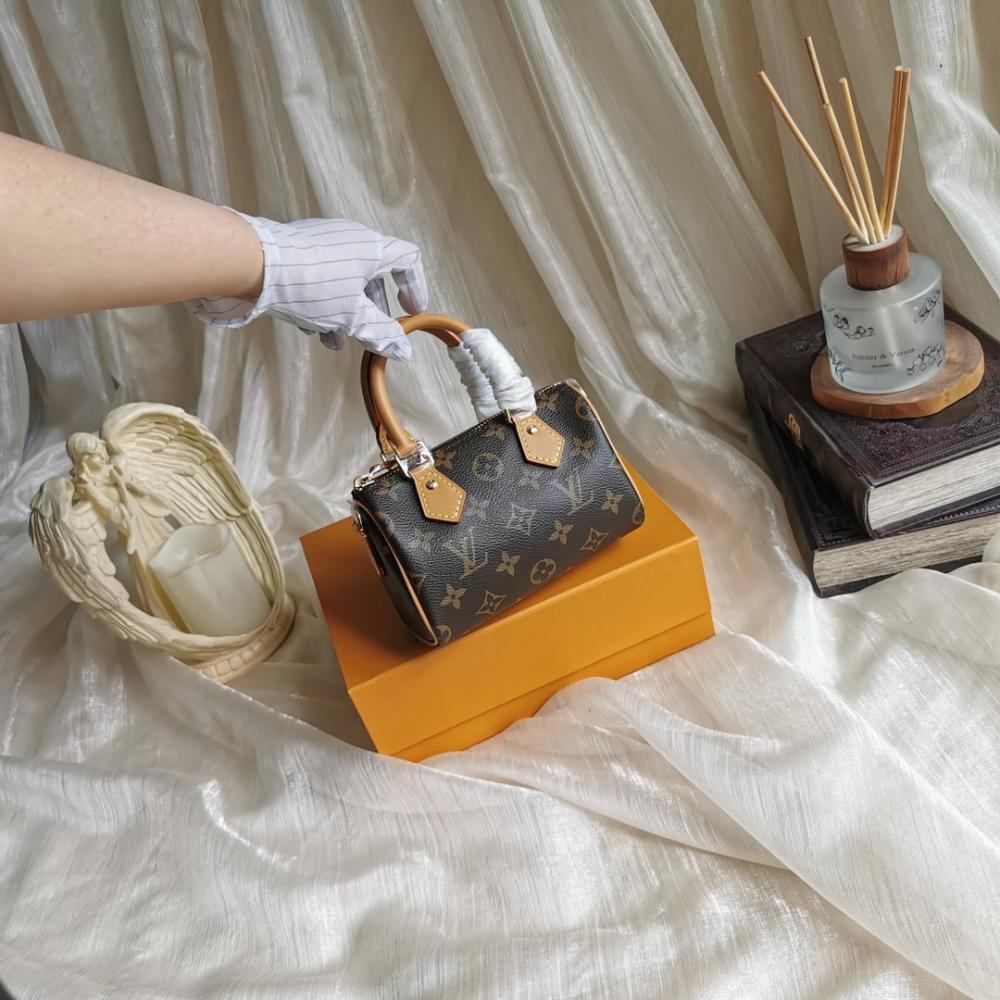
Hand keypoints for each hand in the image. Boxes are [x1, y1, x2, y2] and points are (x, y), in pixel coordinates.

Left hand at [188, 213, 427, 359]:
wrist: (253, 264)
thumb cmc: (311, 286)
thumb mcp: (352, 317)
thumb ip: (381, 333)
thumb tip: (404, 350)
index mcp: (371, 248)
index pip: (408, 259)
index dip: (416, 286)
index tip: (412, 311)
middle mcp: (350, 238)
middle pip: (374, 275)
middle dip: (374, 309)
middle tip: (371, 333)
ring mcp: (322, 241)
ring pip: (346, 280)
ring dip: (346, 312)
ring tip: (333, 339)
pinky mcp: (298, 249)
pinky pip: (322, 276)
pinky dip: (324, 301)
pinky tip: (309, 325)